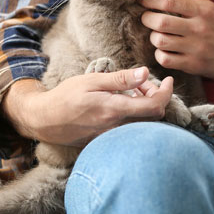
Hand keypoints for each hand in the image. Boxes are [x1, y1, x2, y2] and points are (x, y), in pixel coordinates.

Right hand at [3, 67, 172, 145]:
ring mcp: (112, 137)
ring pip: (142, 122)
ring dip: (143, 105)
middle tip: (141, 82)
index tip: (168, 80)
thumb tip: (145, 73)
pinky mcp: (107, 140)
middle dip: (154, 96)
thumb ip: (121, 79)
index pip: (154, 106)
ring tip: (130, 90)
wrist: (44, 120)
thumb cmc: (66, 96)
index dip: (166, 93)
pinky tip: (122, 102)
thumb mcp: (92, 80)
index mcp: (115, 110)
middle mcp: (117, 127)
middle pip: (152, 115)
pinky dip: (134, 114)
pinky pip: (130, 128)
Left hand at [140, 0, 213, 79]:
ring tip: (157, 34)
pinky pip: (166, 59)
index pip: (169, 1)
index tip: (143, 1)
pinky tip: (165, 50)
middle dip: (147, 18)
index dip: (150, 0)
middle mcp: (199, 28)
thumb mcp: (211, 7)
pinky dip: (160, 54)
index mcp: (203, 10)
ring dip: (153, 37)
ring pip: (160, 41)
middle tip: (147, 18)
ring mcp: (196, 48)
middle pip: (160, 21)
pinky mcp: (195, 65)